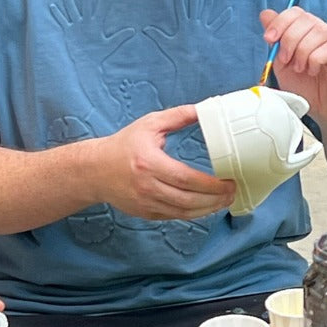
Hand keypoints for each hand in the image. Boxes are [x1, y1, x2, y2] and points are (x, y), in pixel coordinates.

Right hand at [93, 104, 234, 219]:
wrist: (94, 170)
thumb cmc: (123, 145)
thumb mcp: (149, 124)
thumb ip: (177, 116)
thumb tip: (203, 109)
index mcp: (149, 164)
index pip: (186, 179)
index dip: (211, 185)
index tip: (229, 182)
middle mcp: (147, 187)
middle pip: (188, 200)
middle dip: (215, 200)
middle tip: (232, 193)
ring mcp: (145, 203)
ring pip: (183, 213)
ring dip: (208, 209)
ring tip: (224, 201)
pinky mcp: (145, 213)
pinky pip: (174, 217)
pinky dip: (193, 214)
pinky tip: (206, 206)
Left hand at [260, 6, 326, 126]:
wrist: (325, 110)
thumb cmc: (307, 87)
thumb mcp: (283, 64)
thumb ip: (276, 41)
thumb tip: (266, 14)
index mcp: (309, 31)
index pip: (296, 12)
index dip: (280, 22)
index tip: (269, 39)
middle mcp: (324, 33)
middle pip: (306, 19)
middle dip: (289, 39)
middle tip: (285, 60)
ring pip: (318, 31)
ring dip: (302, 51)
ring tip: (299, 68)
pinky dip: (314, 60)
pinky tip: (312, 71)